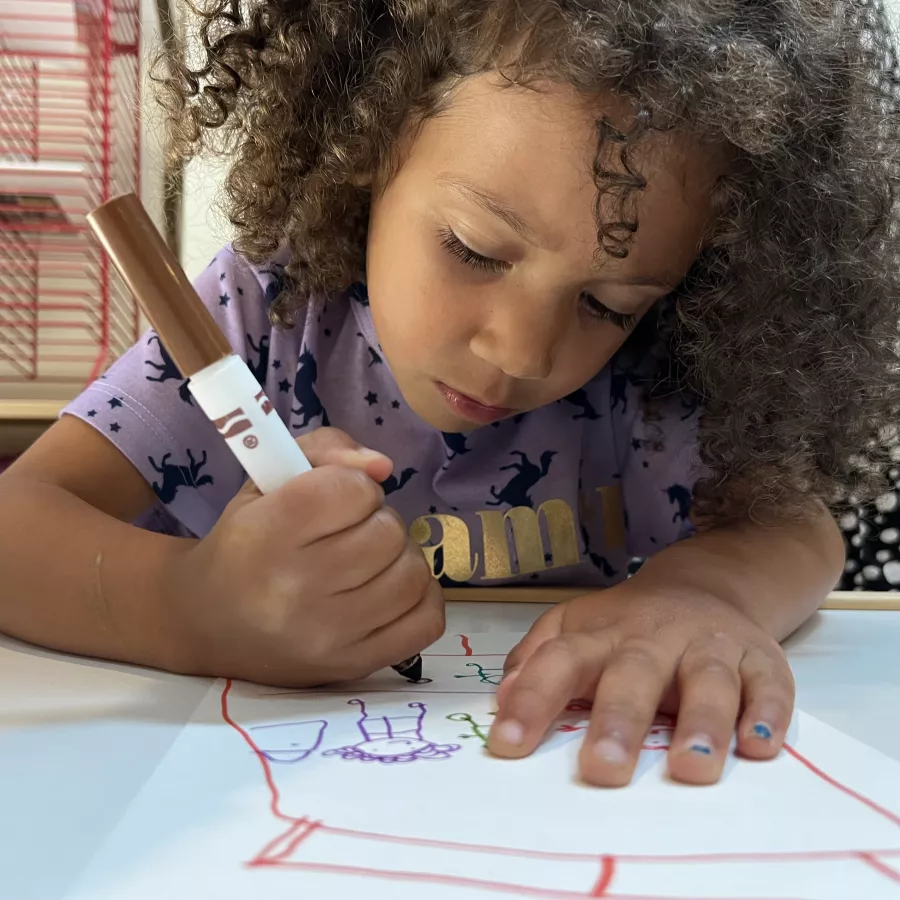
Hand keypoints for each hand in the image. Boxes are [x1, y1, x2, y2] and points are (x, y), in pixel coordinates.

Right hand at [166, 427, 443, 685]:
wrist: (206, 622)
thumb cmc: (244, 542)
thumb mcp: (267, 480)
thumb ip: (325, 450)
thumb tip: (383, 467)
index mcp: (267, 533)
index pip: (353, 490)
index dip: (354, 485)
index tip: (334, 500)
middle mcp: (295, 589)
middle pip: (388, 532)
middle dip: (376, 521)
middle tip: (349, 533)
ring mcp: (327, 635)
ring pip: (412, 574)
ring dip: (399, 558)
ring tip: (368, 562)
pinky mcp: (352, 665)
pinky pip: (426, 621)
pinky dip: (419, 597)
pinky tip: (390, 590)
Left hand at [487, 584, 794, 785]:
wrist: (706, 585)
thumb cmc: (629, 626)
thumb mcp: (574, 627)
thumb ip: (537, 658)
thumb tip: (501, 700)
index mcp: (602, 635)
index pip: (561, 661)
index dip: (533, 700)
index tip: (508, 745)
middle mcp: (655, 639)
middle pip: (635, 673)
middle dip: (619, 719)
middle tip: (603, 769)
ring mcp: (710, 647)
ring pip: (708, 680)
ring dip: (701, 723)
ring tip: (691, 768)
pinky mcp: (761, 660)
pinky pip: (769, 686)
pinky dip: (767, 714)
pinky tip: (758, 746)